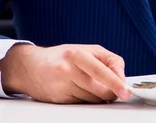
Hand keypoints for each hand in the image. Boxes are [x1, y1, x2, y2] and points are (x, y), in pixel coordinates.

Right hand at [0, 43, 129, 103]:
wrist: (29, 67)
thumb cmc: (62, 57)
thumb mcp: (86, 49)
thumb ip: (107, 60)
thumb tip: (121, 77)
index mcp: (76, 54)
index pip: (101, 71)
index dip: (115, 82)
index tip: (126, 91)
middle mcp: (68, 70)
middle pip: (99, 89)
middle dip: (110, 92)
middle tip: (115, 90)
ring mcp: (62, 86)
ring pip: (92, 99)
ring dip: (98, 97)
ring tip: (91, 85)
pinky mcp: (59, 100)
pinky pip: (82, 105)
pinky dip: (87, 101)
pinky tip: (79, 90)